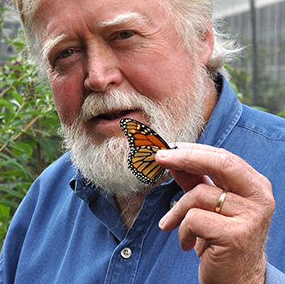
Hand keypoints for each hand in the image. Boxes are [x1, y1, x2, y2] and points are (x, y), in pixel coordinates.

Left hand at [155, 143, 274, 283]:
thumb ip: (194, 180)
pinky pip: (194, 219)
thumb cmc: (221, 238)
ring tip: (172, 224)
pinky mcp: (237, 235)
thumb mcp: (208, 204)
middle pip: (219, 163)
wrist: (237, 281)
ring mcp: (251, 216)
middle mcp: (259, 196)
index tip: (169, 148)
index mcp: (255, 184)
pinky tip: (189, 244)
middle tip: (160, 157)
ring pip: (199, 194)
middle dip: (185, 157)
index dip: (193, 150)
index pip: (222, 156)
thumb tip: (171, 157)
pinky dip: (183, 231)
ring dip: (177, 211)